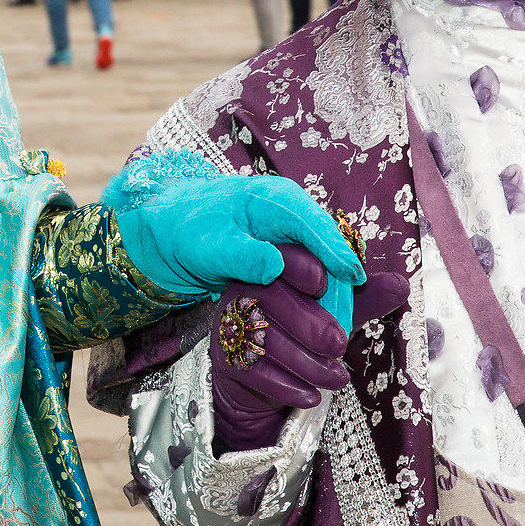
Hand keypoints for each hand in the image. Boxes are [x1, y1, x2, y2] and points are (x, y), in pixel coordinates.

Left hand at [104, 156, 364, 309]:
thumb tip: (275, 266)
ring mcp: (291, 235)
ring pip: (321, 264)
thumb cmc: (188, 231)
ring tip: (338, 325)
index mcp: (274, 200)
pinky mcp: (287, 255)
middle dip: (338, 280)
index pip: (312, 223)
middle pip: (325, 247)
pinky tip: (320, 320)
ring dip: (329, 294)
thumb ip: (242, 255)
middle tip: (345, 317)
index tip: (351, 274)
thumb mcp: (210, 245)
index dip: (334, 249)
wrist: (173, 231)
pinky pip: (310, 275)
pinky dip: (315, 297)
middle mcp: (290, 214)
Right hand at [211, 247, 410, 451]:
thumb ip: (364, 298)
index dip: (299, 265)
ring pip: (266, 338)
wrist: (263, 381)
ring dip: (306, 362)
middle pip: (271, 297)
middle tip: (339, 345)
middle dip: (310, 323)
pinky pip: (254, 370)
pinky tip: (312, 396)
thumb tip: (401, 284)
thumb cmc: (304, 333)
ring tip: (336, 379)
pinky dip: (287, 387)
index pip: (281, 256)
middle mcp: (246, 290)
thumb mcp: (337, 313)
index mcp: (273, 268)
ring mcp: (231, 324)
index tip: (323, 281)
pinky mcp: (226, 359)